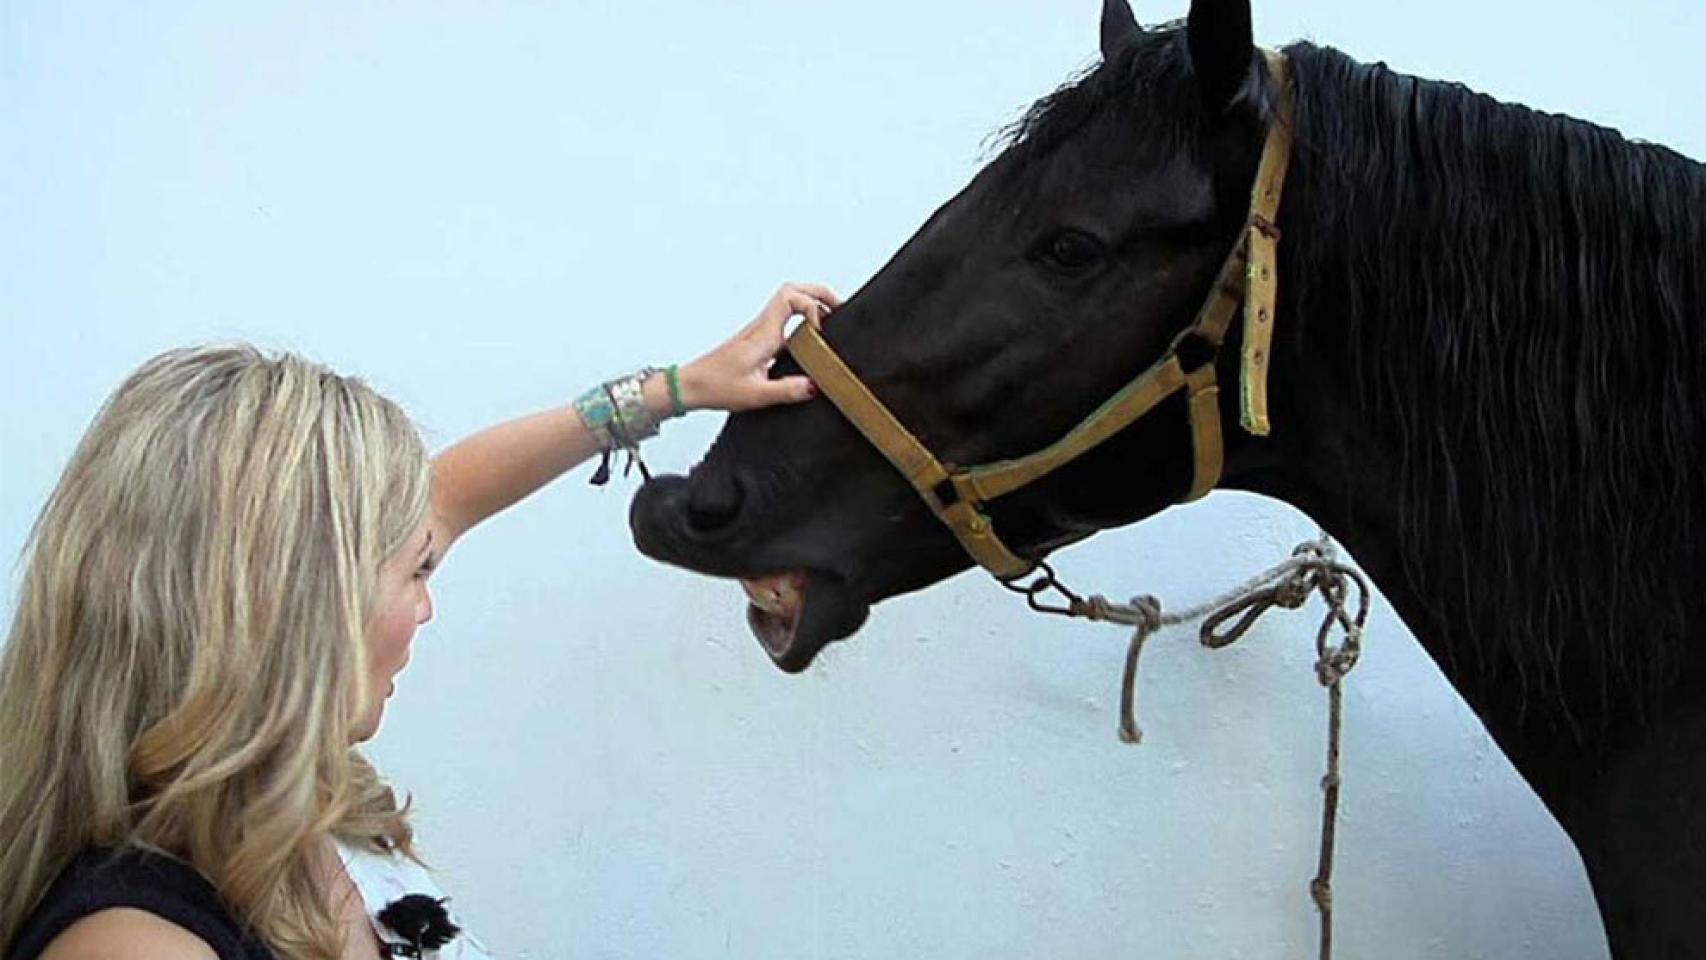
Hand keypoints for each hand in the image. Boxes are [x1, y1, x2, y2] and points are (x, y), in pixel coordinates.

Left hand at [677, 282, 841, 411]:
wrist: (690, 386)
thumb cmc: (715, 386)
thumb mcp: (755, 395)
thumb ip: (787, 390)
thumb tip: (815, 385)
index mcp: (763, 334)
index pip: (791, 297)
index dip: (813, 306)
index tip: (822, 331)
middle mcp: (761, 327)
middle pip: (792, 290)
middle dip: (819, 293)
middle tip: (838, 308)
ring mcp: (759, 332)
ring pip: (788, 302)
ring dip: (811, 304)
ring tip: (831, 320)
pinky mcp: (758, 341)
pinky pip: (784, 320)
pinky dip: (802, 321)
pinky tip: (811, 340)